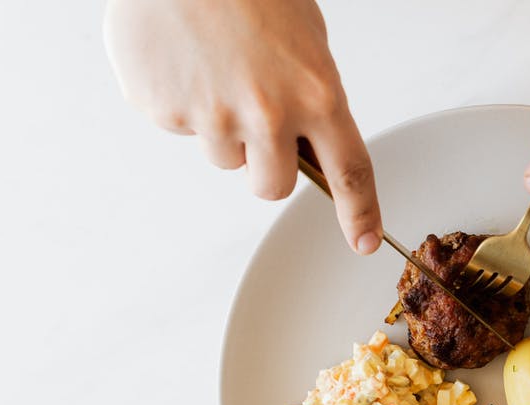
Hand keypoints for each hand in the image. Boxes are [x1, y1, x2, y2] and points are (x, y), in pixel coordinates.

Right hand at [103, 0, 381, 253]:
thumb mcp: (304, 38)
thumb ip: (310, 94)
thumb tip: (306, 140)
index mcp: (316, 93)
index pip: (350, 171)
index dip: (360, 213)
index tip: (364, 242)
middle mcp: (268, 115)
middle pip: (273, 186)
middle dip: (267, 165)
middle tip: (255, 118)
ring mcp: (213, 117)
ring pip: (225, 158)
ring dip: (222, 128)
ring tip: (215, 68)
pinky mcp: (165, 113)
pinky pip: (180, 128)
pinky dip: (182, 101)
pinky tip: (183, 60)